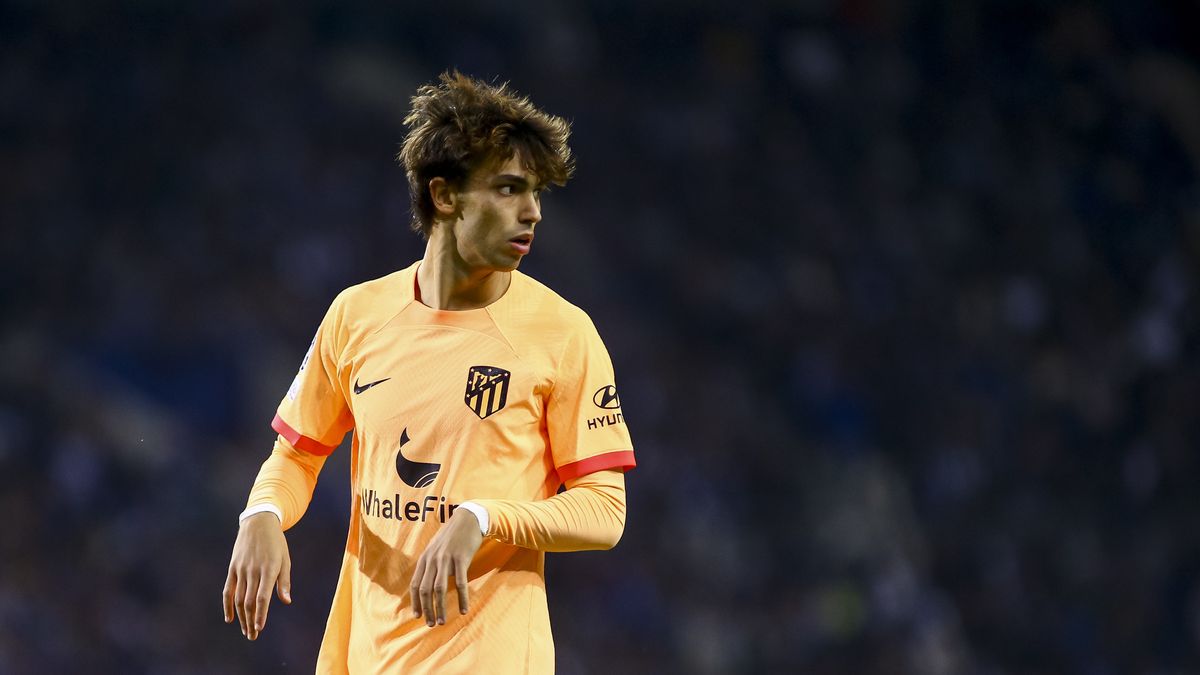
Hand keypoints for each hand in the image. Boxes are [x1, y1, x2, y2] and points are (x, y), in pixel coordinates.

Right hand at [222, 512, 291, 639]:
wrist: (258, 523)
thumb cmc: (276, 543)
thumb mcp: (285, 559)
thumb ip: (284, 581)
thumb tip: (286, 601)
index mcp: (269, 568)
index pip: (263, 596)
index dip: (261, 614)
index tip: (260, 628)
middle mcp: (253, 570)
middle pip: (250, 601)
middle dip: (251, 621)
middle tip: (253, 636)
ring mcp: (241, 569)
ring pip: (239, 598)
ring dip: (241, 617)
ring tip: (246, 630)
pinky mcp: (232, 568)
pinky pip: (228, 590)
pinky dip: (227, 605)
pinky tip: (230, 618)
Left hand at [409, 508, 482, 626]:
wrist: (468, 519)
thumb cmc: (452, 536)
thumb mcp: (436, 548)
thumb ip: (430, 564)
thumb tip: (426, 583)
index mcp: (425, 558)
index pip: (415, 585)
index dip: (415, 602)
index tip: (417, 616)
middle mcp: (432, 560)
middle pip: (425, 590)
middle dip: (426, 609)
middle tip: (430, 624)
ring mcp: (446, 559)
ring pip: (439, 589)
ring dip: (440, 608)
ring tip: (443, 621)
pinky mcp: (461, 559)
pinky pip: (460, 583)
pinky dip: (461, 598)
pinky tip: (463, 609)